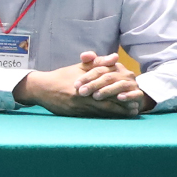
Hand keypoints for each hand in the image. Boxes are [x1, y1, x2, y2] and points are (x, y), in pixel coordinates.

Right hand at [18, 51, 145, 117]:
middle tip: (135, 109)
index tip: (134, 97)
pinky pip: (92, 116)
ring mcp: (78, 106)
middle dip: (122, 107)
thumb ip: (98, 62)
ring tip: (129, 115)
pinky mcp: (74, 113)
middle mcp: (83, 96)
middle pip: (107, 103)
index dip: (122, 94)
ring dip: (116, 114)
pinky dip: (105, 117)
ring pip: (101, 111)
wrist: (41, 88)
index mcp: (86, 83)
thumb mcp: (79, 67)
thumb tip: (115, 57)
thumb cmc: (61, 76)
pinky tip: (113, 118)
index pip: (108, 90)